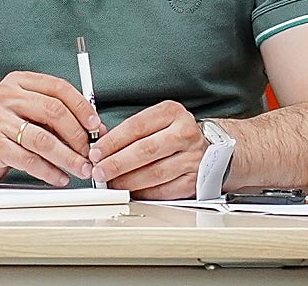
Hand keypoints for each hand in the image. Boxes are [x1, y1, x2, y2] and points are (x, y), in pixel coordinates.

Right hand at [0, 71, 99, 186]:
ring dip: (68, 158)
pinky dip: (50, 171)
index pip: (58, 88)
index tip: (96, 126)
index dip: (82, 107)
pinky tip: (59, 177)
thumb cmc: (2, 131)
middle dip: (78, 136)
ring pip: (44, 139)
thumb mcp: (27, 113)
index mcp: (18, 82)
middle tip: (90, 153)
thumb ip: (55, 115)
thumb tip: (95, 129)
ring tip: (81, 169)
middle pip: (54, 112)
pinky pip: (29, 160)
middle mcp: (5, 96)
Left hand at [90, 101, 206, 198]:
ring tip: (111, 183)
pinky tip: (131, 192)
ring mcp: (193, 158)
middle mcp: (185, 134)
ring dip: (128, 181)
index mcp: (172, 113)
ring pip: (154, 173)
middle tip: (99, 171)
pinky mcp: (195, 180)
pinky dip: (144, 193)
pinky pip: (165, 190)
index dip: (112, 141)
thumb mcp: (157, 119)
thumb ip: (131, 130)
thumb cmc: (175, 132)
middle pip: (145, 150)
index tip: (95, 152)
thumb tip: (101, 148)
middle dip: (116, 163)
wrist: (212, 147)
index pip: (136, 127)